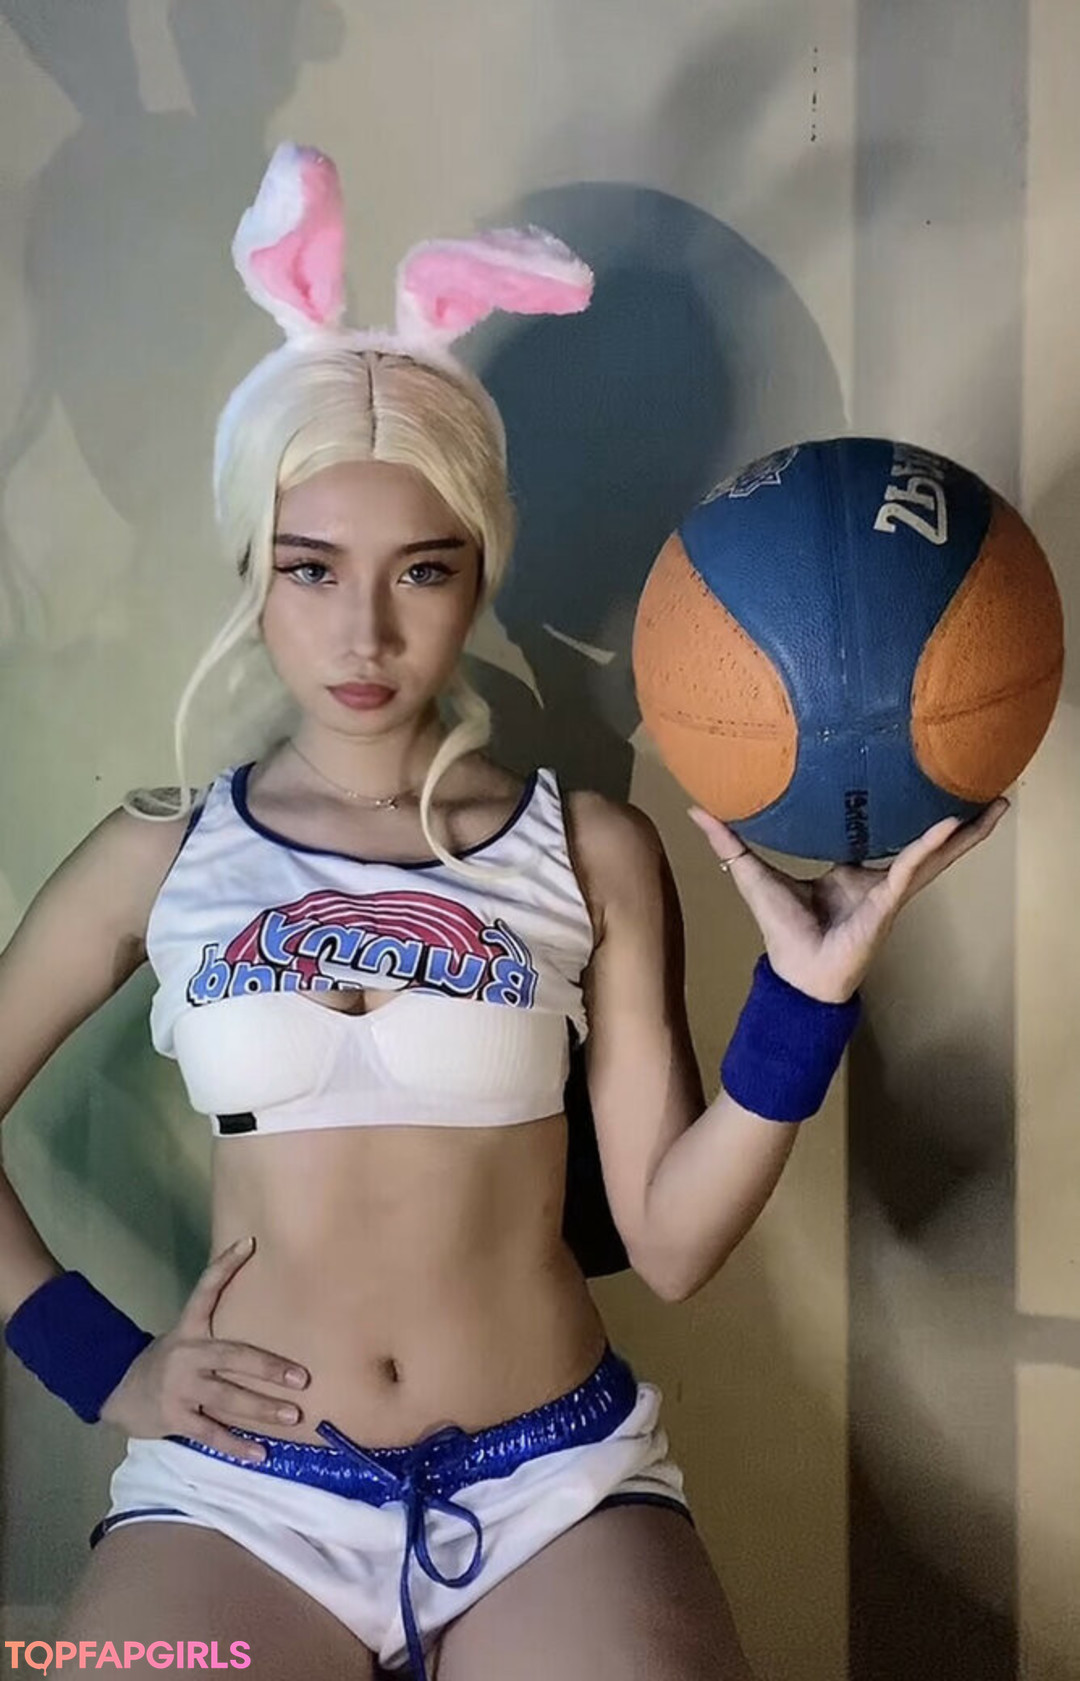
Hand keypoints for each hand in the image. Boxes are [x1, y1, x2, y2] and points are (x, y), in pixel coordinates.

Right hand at [99, 1236, 308, 1462]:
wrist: (119, 1392)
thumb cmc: (169, 1362)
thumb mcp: (185, 1337)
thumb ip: (218, 1333)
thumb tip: (263, 1319)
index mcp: (189, 1329)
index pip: (206, 1290)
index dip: (225, 1266)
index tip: (249, 1244)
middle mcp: (186, 1354)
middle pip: (232, 1356)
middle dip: (268, 1368)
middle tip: (301, 1378)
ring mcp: (180, 1387)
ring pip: (227, 1398)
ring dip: (262, 1409)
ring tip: (293, 1415)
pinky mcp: (174, 1417)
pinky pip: (211, 1433)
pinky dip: (236, 1445)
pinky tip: (259, 1453)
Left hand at [689, 799, 1008, 1002]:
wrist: (794, 975)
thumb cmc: (781, 930)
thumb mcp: (752, 874)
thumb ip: (730, 841)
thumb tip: (696, 809)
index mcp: (853, 871)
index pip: (885, 831)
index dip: (904, 808)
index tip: (921, 777)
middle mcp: (879, 879)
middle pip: (926, 841)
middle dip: (958, 818)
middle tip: (989, 788)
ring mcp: (890, 892)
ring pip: (935, 855)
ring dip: (966, 833)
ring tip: (998, 805)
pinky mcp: (888, 903)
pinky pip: (912, 870)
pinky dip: (929, 849)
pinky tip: (950, 826)